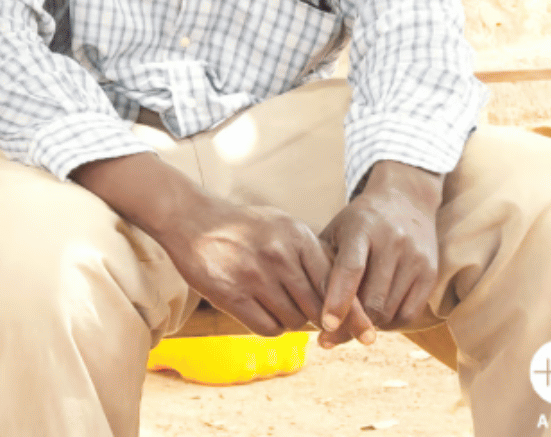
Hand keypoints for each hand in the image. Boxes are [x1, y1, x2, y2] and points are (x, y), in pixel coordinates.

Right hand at [156, 197, 334, 337]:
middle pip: (317, 308)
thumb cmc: (244, 226)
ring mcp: (255, 276)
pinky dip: (270, 326)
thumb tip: (344, 291)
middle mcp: (279, 256)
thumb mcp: (283, 225)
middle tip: (315, 320)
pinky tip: (263, 313)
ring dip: (291, 321)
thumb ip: (312, 253)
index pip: (334, 283)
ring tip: (278, 306)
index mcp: (297, 236)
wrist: (191, 219)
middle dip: (319, 319)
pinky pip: (268, 328)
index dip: (349, 312)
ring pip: (293, 321)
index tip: (359, 330)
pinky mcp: (232, 295)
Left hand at [318, 160, 442, 348]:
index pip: (350, 269)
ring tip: (349, 326)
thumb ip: (321, 262)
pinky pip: (409, 314)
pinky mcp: (431, 273)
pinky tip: (374, 320)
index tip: (325, 326)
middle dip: (349, 324)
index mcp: (362, 227)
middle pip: (372, 298)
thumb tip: (300, 303)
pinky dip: (389, 324)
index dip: (337, 301)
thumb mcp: (337, 230)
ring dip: (368, 326)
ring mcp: (415, 258)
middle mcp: (393, 241)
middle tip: (328, 337)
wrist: (406, 200)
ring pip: (390, 310)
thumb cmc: (360, 222)